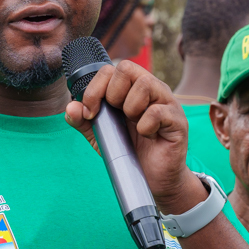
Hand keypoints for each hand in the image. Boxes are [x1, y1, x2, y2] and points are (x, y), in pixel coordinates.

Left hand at [64, 60, 206, 212]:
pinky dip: (145, 126)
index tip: (91, 112)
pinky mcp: (178, 121)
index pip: (111, 70)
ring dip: (130, 108)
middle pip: (126, 68)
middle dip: (112, 94)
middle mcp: (151, 89)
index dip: (95, 88)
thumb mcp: (100, 136)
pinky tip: (147, 135)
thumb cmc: (130, 152)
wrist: (153, 180)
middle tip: (116, 117)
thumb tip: (71, 107)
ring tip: (134, 125)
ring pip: (145, 84)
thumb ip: (84, 121)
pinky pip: (157, 112)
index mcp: (132, 89)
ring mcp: (167, 102)